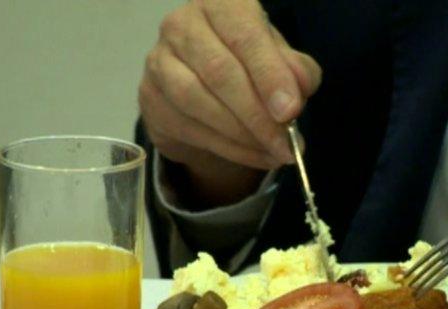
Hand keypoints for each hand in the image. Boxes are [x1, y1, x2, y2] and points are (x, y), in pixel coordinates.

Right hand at [138, 0, 321, 171]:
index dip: (269, 74)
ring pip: (196, 101)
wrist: (208, 88)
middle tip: (286, 144)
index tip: (290, 111)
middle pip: (219, 71)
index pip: (244, 35)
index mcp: (220, 4)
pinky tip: (254, 155)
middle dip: (257, 114)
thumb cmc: (250, 64)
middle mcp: (181, 25)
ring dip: (241, 135)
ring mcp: (159, 61)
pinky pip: (188, 128)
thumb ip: (295, 70)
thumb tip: (297, 90)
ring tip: (274, 152)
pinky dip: (227, 148)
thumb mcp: (281, 60)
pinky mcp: (150, 98)